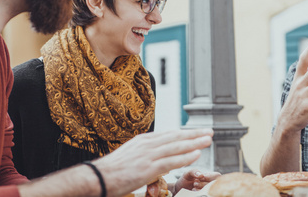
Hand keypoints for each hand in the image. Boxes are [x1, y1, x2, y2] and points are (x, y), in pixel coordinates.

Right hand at [93, 128, 212, 196]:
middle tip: (209, 132)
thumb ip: (146, 155)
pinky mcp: (148, 168)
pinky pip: (170, 161)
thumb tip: (160, 160)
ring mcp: (148, 155)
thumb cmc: (113, 169)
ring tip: (207, 140)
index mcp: (143, 141)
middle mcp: (147, 145)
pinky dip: (184, 157)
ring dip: (194, 142)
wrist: (98, 176)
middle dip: (194, 134)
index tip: (196, 132)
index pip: (168, 135)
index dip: (184, 134)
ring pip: (176, 146)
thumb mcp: (131, 155)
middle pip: (175, 137)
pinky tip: (196, 154)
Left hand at [172, 169, 220, 194]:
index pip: (217, 175)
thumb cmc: (185, 179)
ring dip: (201, 188)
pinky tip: (193, 191)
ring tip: (193, 187)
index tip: (202, 177)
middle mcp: (209, 183)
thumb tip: (201, 174)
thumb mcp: (187, 173)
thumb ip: (194, 171)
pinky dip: (199, 192)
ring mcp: (206, 190)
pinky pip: (205, 194)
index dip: (210, 176)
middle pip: (214, 183)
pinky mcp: (203, 194)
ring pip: (209, 190)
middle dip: (204, 183)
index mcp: (208, 176)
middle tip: (195, 183)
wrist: (179, 189)